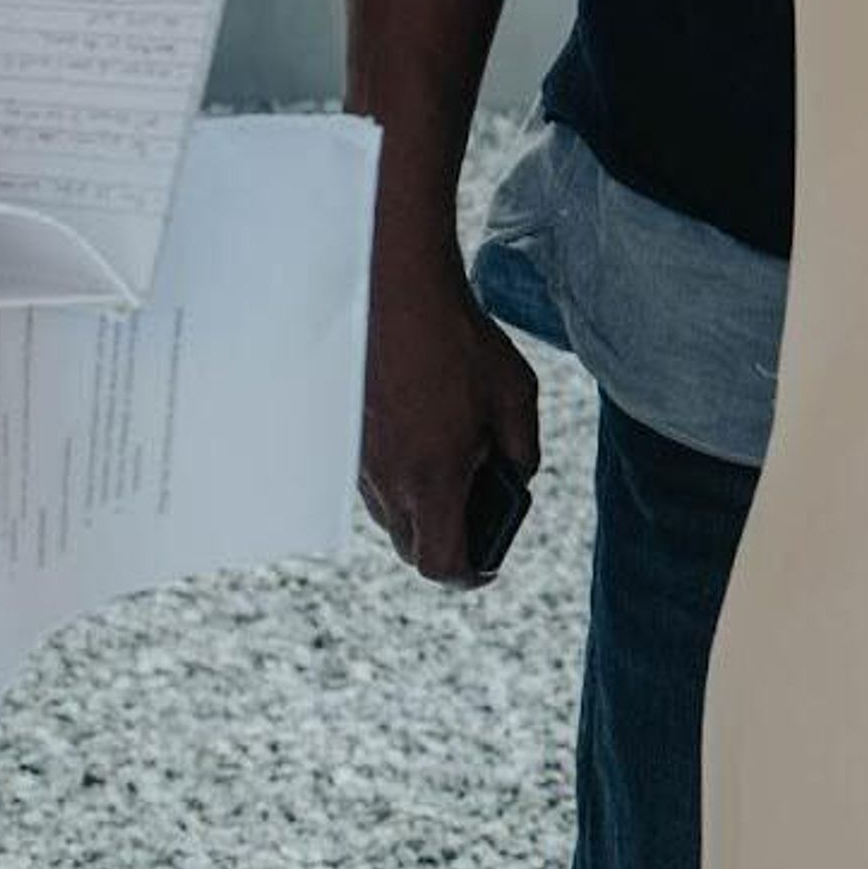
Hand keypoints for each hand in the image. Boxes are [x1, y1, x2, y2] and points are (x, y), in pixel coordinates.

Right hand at [357, 243, 541, 585]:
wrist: (394, 293)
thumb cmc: (459, 343)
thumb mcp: (515, 395)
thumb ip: (520, 449)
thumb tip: (515, 477)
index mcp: (432, 481)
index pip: (441, 564)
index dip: (469, 575)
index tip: (489, 565)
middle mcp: (387, 482)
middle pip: (413, 547)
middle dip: (447, 545)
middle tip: (480, 518)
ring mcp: (360, 462)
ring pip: (390, 515)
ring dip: (422, 510)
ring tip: (459, 470)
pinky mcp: (346, 438)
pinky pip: (374, 481)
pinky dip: (402, 479)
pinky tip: (428, 441)